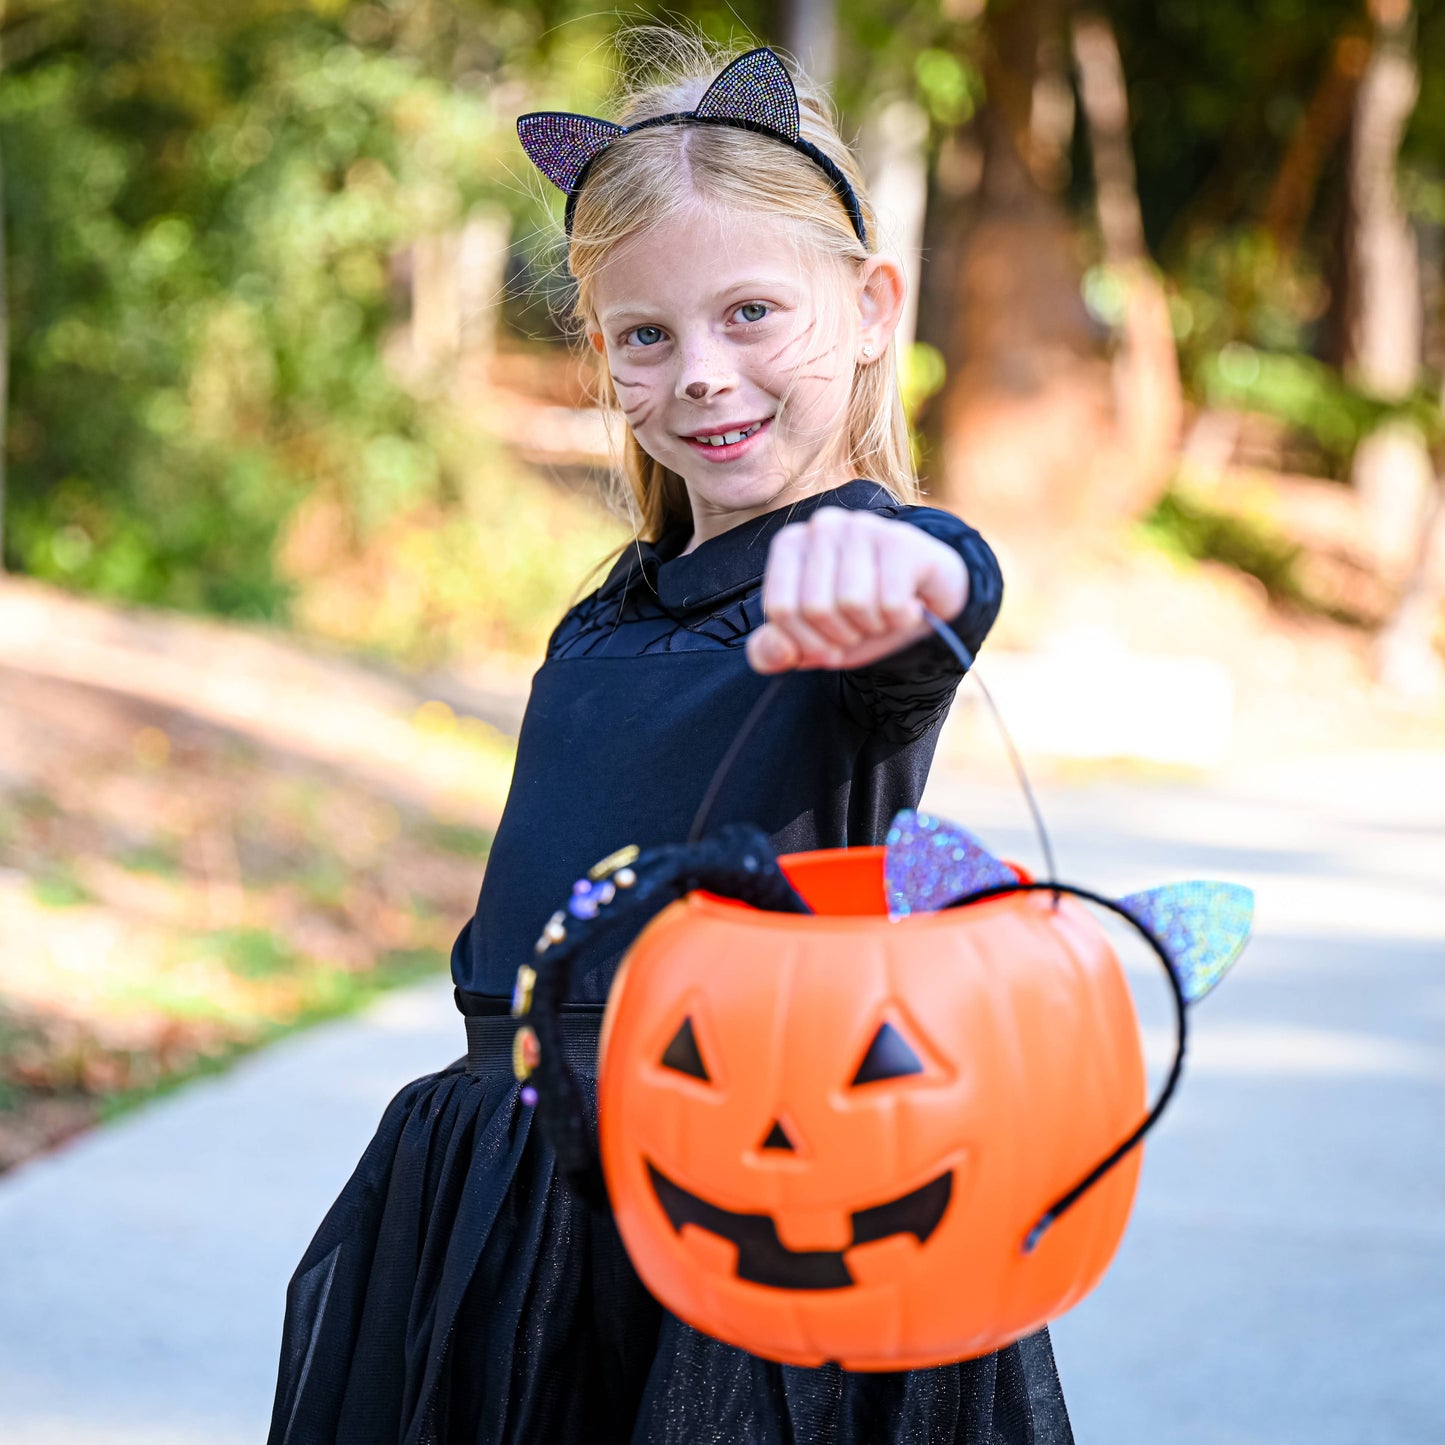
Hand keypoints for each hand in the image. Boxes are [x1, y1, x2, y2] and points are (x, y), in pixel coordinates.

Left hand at [746, 507, 968, 673]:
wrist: (928, 599)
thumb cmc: (862, 616)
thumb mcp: (813, 640)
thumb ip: (775, 652)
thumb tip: (778, 652)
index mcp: (790, 545)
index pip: (779, 609)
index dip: (806, 643)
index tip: (828, 641)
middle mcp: (822, 525)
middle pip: (815, 608)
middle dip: (842, 635)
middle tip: (862, 625)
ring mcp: (863, 526)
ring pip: (853, 603)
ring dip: (872, 627)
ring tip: (884, 613)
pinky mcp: (901, 539)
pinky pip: (891, 604)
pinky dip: (901, 620)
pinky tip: (910, 605)